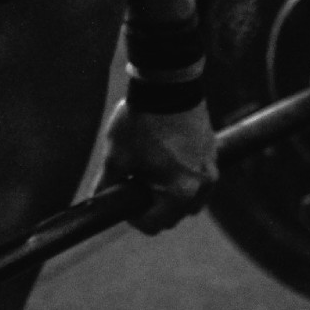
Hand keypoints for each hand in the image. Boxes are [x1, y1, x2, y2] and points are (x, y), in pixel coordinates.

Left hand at [93, 100, 218, 233]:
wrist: (168, 84)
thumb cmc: (141, 120)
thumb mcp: (116, 156)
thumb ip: (106, 185)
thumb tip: (96, 201)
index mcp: (180, 192)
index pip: (155, 224)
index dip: (134, 218)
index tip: (124, 200)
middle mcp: (202, 185)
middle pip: (175, 216)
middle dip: (154, 206)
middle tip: (135, 184)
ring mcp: (211, 169)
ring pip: (190, 200)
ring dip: (171, 195)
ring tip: (151, 172)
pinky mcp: (213, 153)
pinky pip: (199, 180)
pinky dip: (183, 178)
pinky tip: (165, 158)